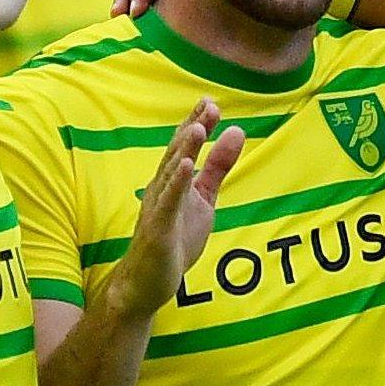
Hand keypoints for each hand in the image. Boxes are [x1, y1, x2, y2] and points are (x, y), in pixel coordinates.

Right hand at [107, 101, 244, 318]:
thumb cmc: (175, 239)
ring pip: (170, 175)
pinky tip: (185, 168)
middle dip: (192, 130)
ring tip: (198, 128)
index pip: (184, 147)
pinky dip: (175, 185)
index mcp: (172, 180)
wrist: (147, 283)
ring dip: (184, 151)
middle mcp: (160, 189)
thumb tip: (237, 131)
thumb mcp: (204, 199)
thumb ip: (218, 167)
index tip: (212, 102)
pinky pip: (166, 205)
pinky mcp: (157, 231)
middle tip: (209, 106)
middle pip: (176, 154)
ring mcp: (157, 209)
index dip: (197, 124)